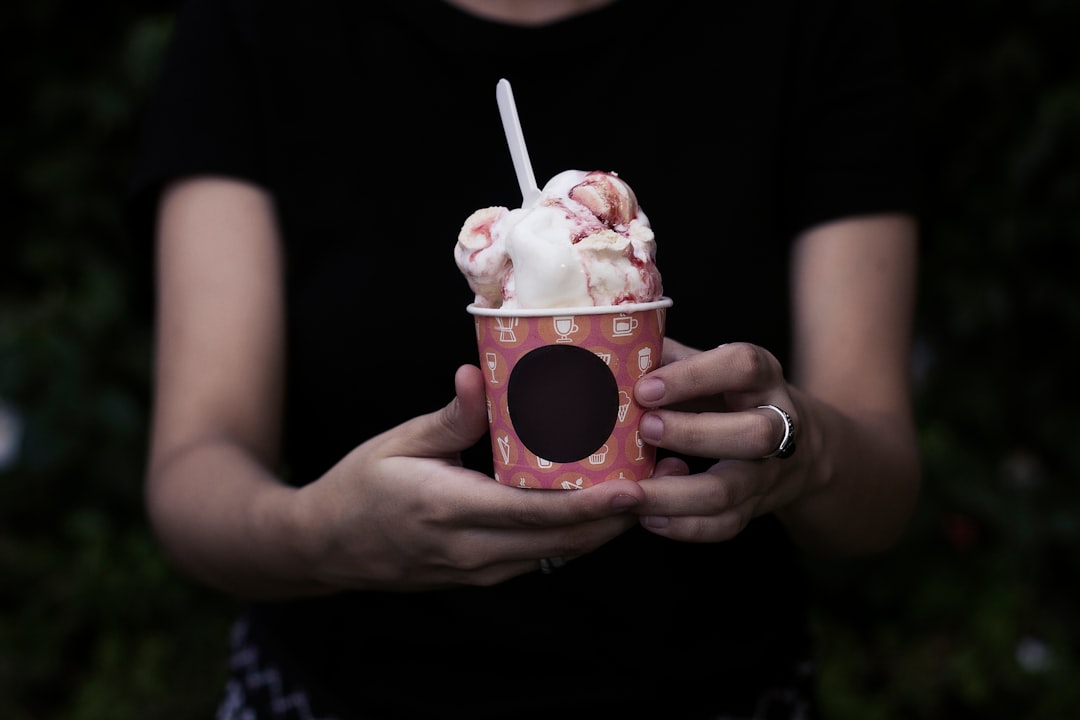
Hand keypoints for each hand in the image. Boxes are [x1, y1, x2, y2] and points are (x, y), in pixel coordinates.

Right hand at [293, 364, 644, 590]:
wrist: (326, 547)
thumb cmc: (360, 488)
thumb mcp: (398, 444)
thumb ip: (449, 418)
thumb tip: (477, 376)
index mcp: (451, 511)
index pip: (536, 515)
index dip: (591, 505)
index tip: (636, 488)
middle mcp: (473, 551)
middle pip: (563, 541)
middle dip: (618, 516)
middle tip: (664, 478)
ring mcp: (480, 569)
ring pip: (559, 553)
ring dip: (604, 526)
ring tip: (647, 487)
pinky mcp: (483, 573)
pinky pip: (542, 555)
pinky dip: (576, 532)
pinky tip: (600, 504)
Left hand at [631, 339, 808, 542]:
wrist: (799, 446)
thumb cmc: (728, 395)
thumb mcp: (709, 366)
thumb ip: (668, 357)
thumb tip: (608, 346)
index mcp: (762, 377)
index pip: (743, 367)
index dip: (695, 376)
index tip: (645, 388)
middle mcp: (778, 423)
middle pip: (753, 434)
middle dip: (693, 434)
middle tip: (644, 429)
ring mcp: (769, 471)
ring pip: (730, 489)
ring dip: (675, 493)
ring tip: (630, 490)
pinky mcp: (755, 507)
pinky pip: (725, 525)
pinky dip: (683, 526)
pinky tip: (646, 517)